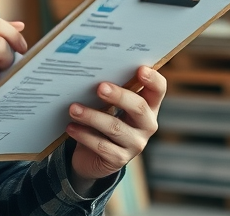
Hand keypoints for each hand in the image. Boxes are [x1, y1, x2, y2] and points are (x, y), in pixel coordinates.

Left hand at [65, 66, 165, 194]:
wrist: (93, 157)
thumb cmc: (102, 122)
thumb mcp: (109, 106)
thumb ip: (109, 91)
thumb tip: (91, 72)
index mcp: (148, 107)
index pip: (158, 90)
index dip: (153, 79)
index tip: (141, 69)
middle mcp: (146, 125)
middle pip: (139, 107)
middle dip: (119, 96)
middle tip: (100, 87)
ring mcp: (135, 144)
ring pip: (115, 127)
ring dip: (92, 116)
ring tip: (73, 108)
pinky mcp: (119, 160)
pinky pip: (101, 146)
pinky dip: (84, 135)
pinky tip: (71, 127)